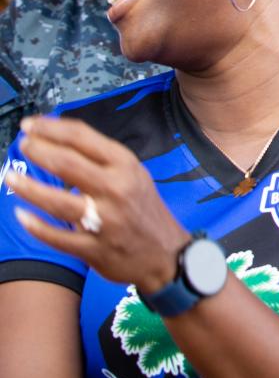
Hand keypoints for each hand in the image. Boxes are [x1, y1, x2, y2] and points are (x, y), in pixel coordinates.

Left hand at [6, 116, 189, 294]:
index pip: (82, 137)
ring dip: (28, 187)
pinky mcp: (94, 248)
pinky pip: (58, 236)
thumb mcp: (134, 175)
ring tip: (9, 176)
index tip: (30, 124)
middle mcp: (116, 188)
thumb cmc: (144, 209)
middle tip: (22, 144)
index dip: (51, 128)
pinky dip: (37, 226)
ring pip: (57, 201)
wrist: (165, 253)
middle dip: (38, 151)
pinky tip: (21, 215)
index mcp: (126, 165)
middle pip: (67, 163)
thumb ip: (102, 160)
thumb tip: (60, 142)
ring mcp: (105, 220)